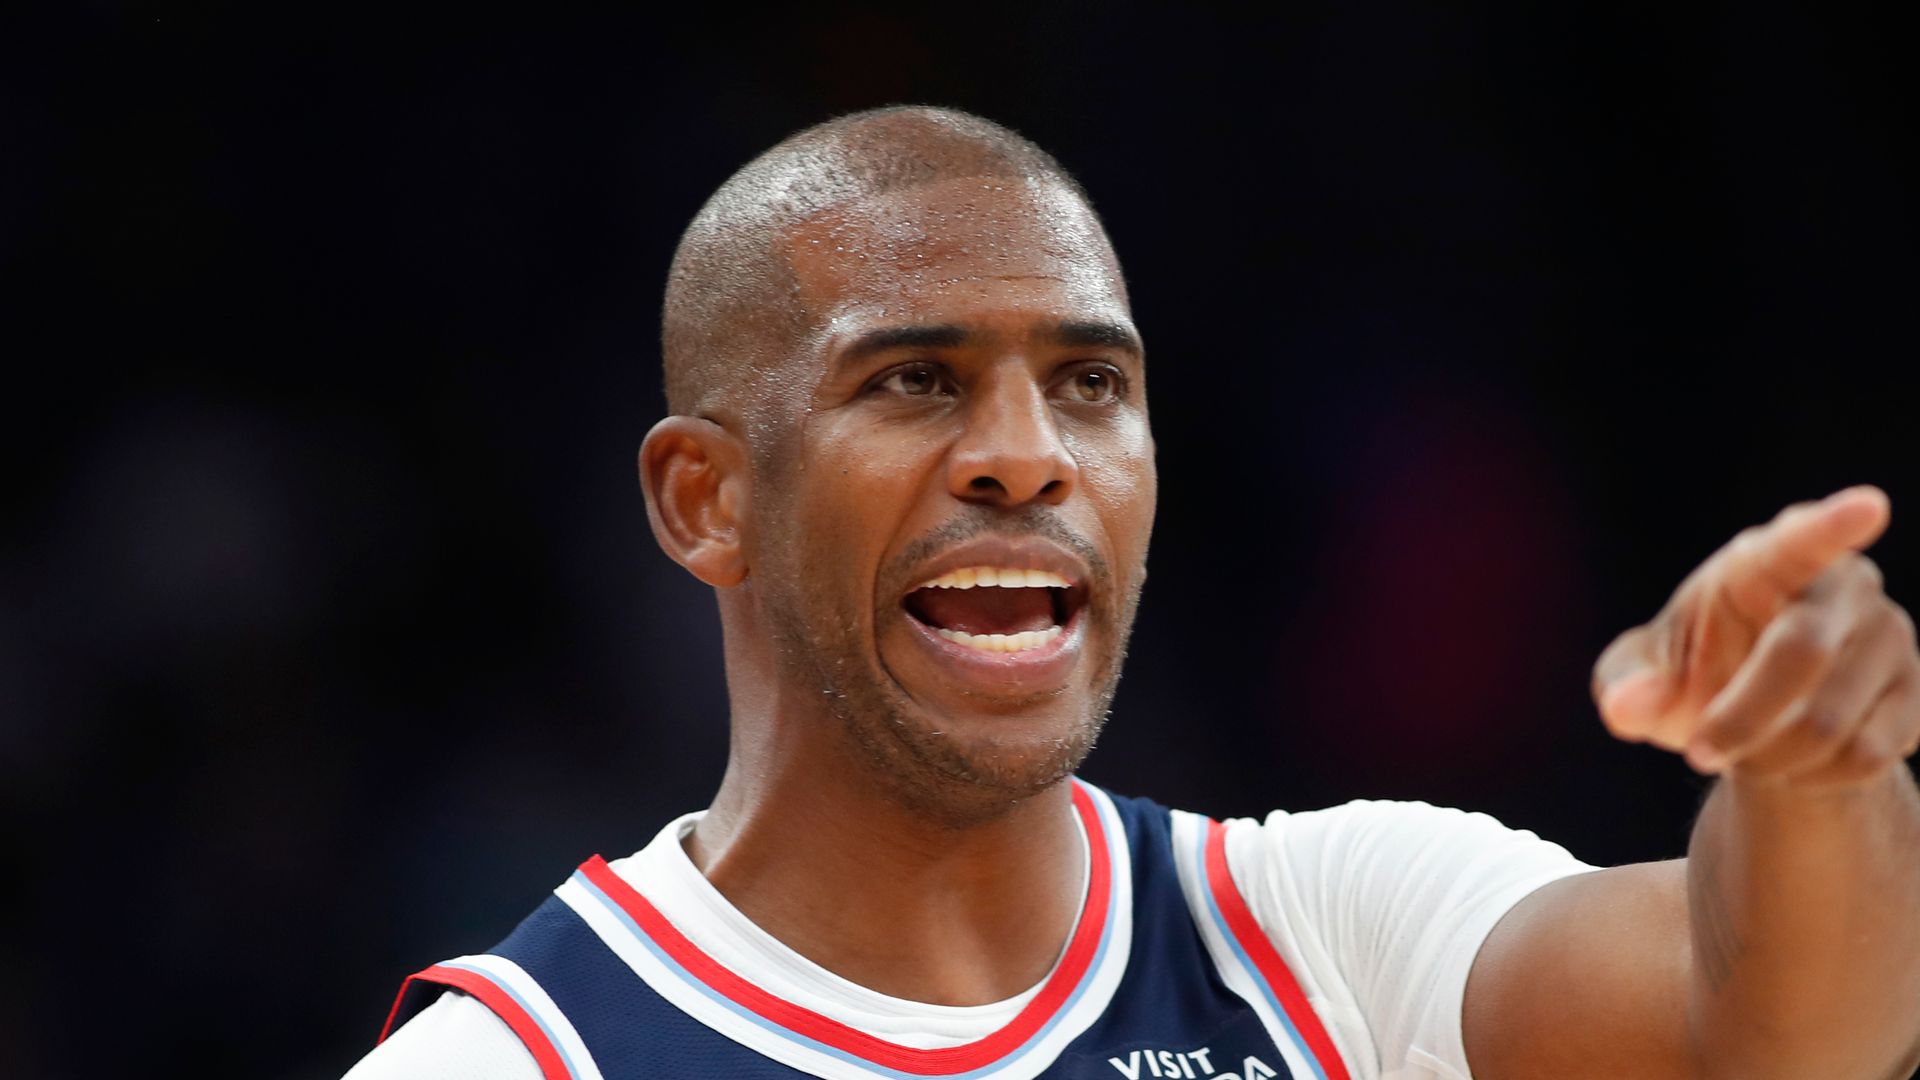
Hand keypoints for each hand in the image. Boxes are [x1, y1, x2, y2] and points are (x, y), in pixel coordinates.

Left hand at [1593, 486, 1919, 786]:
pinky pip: (1866, 755)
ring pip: (1832, 722)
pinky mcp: (1915, 693)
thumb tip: (1626, 707)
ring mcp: (1890, 636)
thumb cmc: (1694, 668)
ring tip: (1745, 753)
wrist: (1756, 715)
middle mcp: (1843, 587)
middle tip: (1699, 752)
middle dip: (1742, 717)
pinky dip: (1812, 777)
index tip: (1868, 507)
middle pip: (1803, 651)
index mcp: (1767, 560)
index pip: (1804, 538)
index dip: (1833, 524)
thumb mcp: (1643, 673)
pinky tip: (1790, 764)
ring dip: (1771, 758)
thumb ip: (1625, 684)